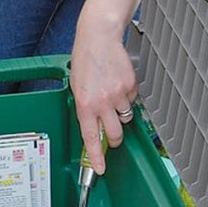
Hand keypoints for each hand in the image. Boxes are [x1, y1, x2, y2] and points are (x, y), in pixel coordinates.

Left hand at [69, 25, 136, 173]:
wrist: (99, 37)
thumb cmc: (85, 60)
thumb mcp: (76, 87)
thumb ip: (84, 107)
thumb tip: (93, 126)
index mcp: (84, 103)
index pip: (91, 137)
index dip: (96, 156)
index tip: (100, 168)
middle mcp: (102, 102)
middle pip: (114, 134)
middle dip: (113, 138)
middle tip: (110, 132)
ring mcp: (118, 94)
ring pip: (124, 118)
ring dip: (119, 114)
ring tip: (110, 96)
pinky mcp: (131, 86)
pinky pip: (131, 101)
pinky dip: (126, 97)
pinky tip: (117, 84)